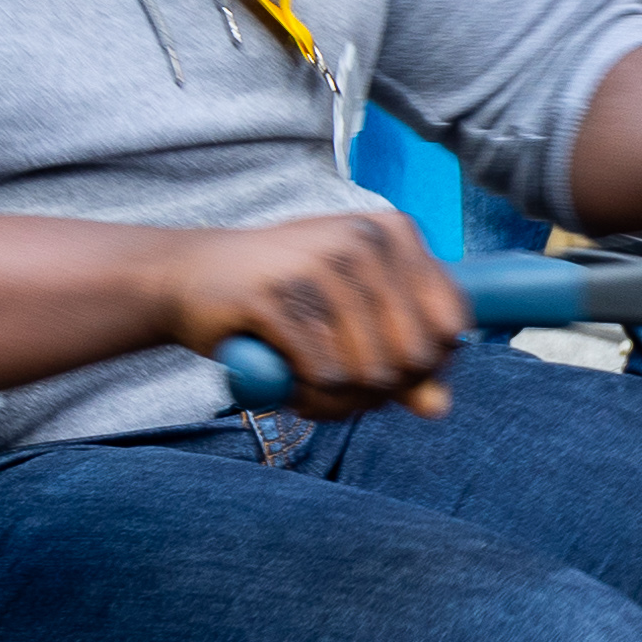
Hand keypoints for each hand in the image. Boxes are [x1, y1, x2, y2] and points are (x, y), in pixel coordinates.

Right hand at [156, 209, 468, 418]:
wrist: (189, 275)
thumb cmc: (286, 295)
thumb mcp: (354, 316)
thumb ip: (405, 359)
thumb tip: (438, 409)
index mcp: (394, 232)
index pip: (452, 324)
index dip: (429, 366)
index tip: (392, 372)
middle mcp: (362, 239)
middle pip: (415, 356)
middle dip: (383, 390)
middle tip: (343, 386)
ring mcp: (317, 265)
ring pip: (371, 373)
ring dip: (342, 401)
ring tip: (314, 386)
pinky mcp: (272, 298)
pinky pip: (324, 377)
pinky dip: (310, 398)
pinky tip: (290, 386)